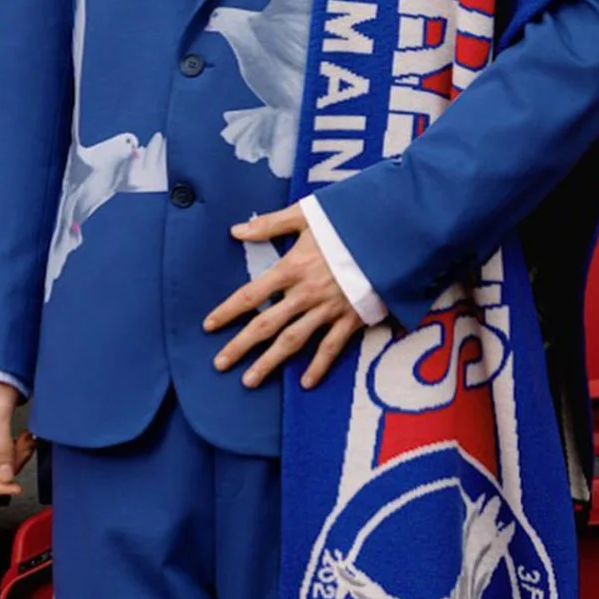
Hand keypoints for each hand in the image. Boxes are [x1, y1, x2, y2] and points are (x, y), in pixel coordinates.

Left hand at [204, 203, 366, 390]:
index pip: (250, 295)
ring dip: (269, 362)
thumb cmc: (346, 223)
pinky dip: (319, 367)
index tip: (209, 326)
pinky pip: (331, 347)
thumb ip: (269, 224)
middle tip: (219, 363)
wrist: (389, 236)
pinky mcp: (351, 319)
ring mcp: (328, 309)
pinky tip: (305, 383)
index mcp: (291, 268)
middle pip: (265, 325)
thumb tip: (236, 230)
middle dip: (240, 346)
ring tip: (249, 381)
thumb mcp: (306, 215)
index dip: (228, 311)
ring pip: (292, 341)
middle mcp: (304, 294)